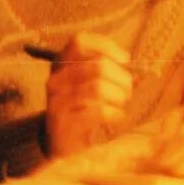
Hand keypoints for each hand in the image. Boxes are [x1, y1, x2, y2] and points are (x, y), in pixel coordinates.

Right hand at [44, 31, 132, 157]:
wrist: (60, 143)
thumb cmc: (79, 107)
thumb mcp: (83, 82)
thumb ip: (101, 67)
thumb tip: (126, 59)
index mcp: (60, 64)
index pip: (80, 41)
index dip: (106, 46)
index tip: (124, 59)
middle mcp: (56, 79)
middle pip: (97, 65)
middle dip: (121, 77)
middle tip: (128, 89)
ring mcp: (57, 101)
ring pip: (99, 88)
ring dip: (119, 95)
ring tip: (122, 102)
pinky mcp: (65, 123)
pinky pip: (99, 111)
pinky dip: (115, 113)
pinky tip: (117, 116)